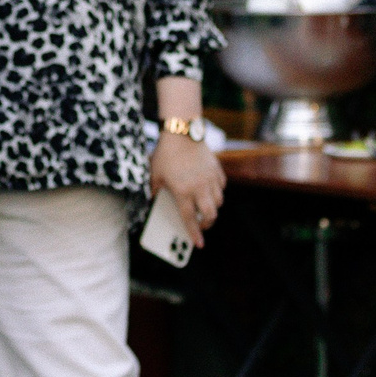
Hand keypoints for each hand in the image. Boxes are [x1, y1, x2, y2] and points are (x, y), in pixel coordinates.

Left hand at [149, 133, 226, 248]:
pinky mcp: (217, 169)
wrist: (182, 132)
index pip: (189, 219)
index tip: (199, 244)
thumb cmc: (165, 154)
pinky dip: (217, 192)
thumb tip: (153, 200)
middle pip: (210, 214)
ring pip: (218, 202)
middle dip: (207, 223)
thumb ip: (154, 190)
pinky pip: (221, 187)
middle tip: (202, 224)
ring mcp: (210, 178)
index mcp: (182, 191)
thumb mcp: (154, 174)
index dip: (194, 233)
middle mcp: (199, 187)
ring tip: (205, 208)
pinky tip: (210, 190)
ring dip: (213, 208)